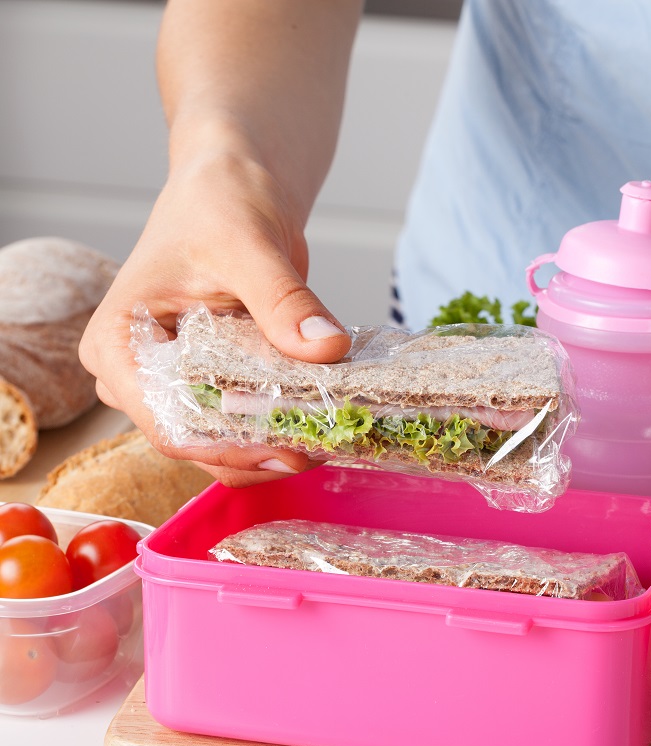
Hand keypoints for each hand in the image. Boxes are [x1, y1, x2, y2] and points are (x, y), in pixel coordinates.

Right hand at [80, 145, 350, 486]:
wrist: (236, 185)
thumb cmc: (220, 202)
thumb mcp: (250, 247)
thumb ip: (284, 301)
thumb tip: (326, 347)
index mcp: (119, 343)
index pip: (166, 421)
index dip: (226, 447)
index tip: (287, 448)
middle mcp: (137, 373)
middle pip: (195, 440)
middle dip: (257, 450)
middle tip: (320, 446)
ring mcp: (175, 380)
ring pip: (222, 439)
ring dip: (273, 442)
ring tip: (327, 436)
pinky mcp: (214, 380)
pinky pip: (245, 419)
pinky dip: (281, 423)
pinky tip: (321, 421)